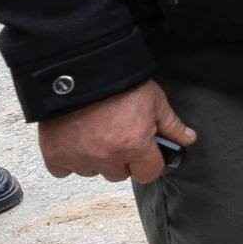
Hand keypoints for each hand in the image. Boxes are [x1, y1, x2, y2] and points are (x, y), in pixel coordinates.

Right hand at [40, 82, 196, 184]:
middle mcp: (107, 157)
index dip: (149, 162)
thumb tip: (188, 139)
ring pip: (92, 171)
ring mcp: (79, 157)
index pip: (149, 174)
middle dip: (121, 158)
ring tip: (94, 132)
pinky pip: (62, 170)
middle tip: (117, 134)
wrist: (78, 69)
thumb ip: (171, 124)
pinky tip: (74, 140)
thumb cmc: (118, 82)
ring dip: (94, 158)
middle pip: (119, 174)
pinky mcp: (54, 154)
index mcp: (134, 145)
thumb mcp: (154, 99)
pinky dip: (67, 159)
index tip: (146, 153)